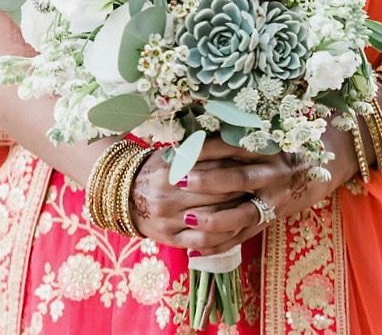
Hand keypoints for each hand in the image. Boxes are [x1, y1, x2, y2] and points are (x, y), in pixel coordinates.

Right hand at [130, 137, 254, 249]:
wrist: (122, 195)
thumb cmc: (155, 169)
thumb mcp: (172, 154)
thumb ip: (200, 151)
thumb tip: (234, 140)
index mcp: (170, 172)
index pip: (213, 169)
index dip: (237, 166)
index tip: (253, 164)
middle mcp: (168, 197)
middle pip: (217, 194)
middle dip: (242, 189)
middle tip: (259, 184)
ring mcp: (169, 220)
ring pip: (213, 218)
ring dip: (237, 212)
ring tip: (252, 202)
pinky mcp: (171, 239)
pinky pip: (204, 240)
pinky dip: (223, 235)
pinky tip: (237, 226)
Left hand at [176, 128, 361, 255]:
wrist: (316, 169)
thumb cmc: (280, 145)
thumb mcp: (264, 133)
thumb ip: (234, 133)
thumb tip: (190, 130)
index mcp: (269, 147)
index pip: (233, 146)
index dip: (206, 148)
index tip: (180, 149)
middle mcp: (273, 174)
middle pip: (238, 179)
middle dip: (207, 181)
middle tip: (179, 180)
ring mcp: (273, 200)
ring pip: (242, 214)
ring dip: (214, 218)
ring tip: (187, 220)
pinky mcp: (269, 220)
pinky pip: (243, 235)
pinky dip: (220, 243)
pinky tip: (196, 247)